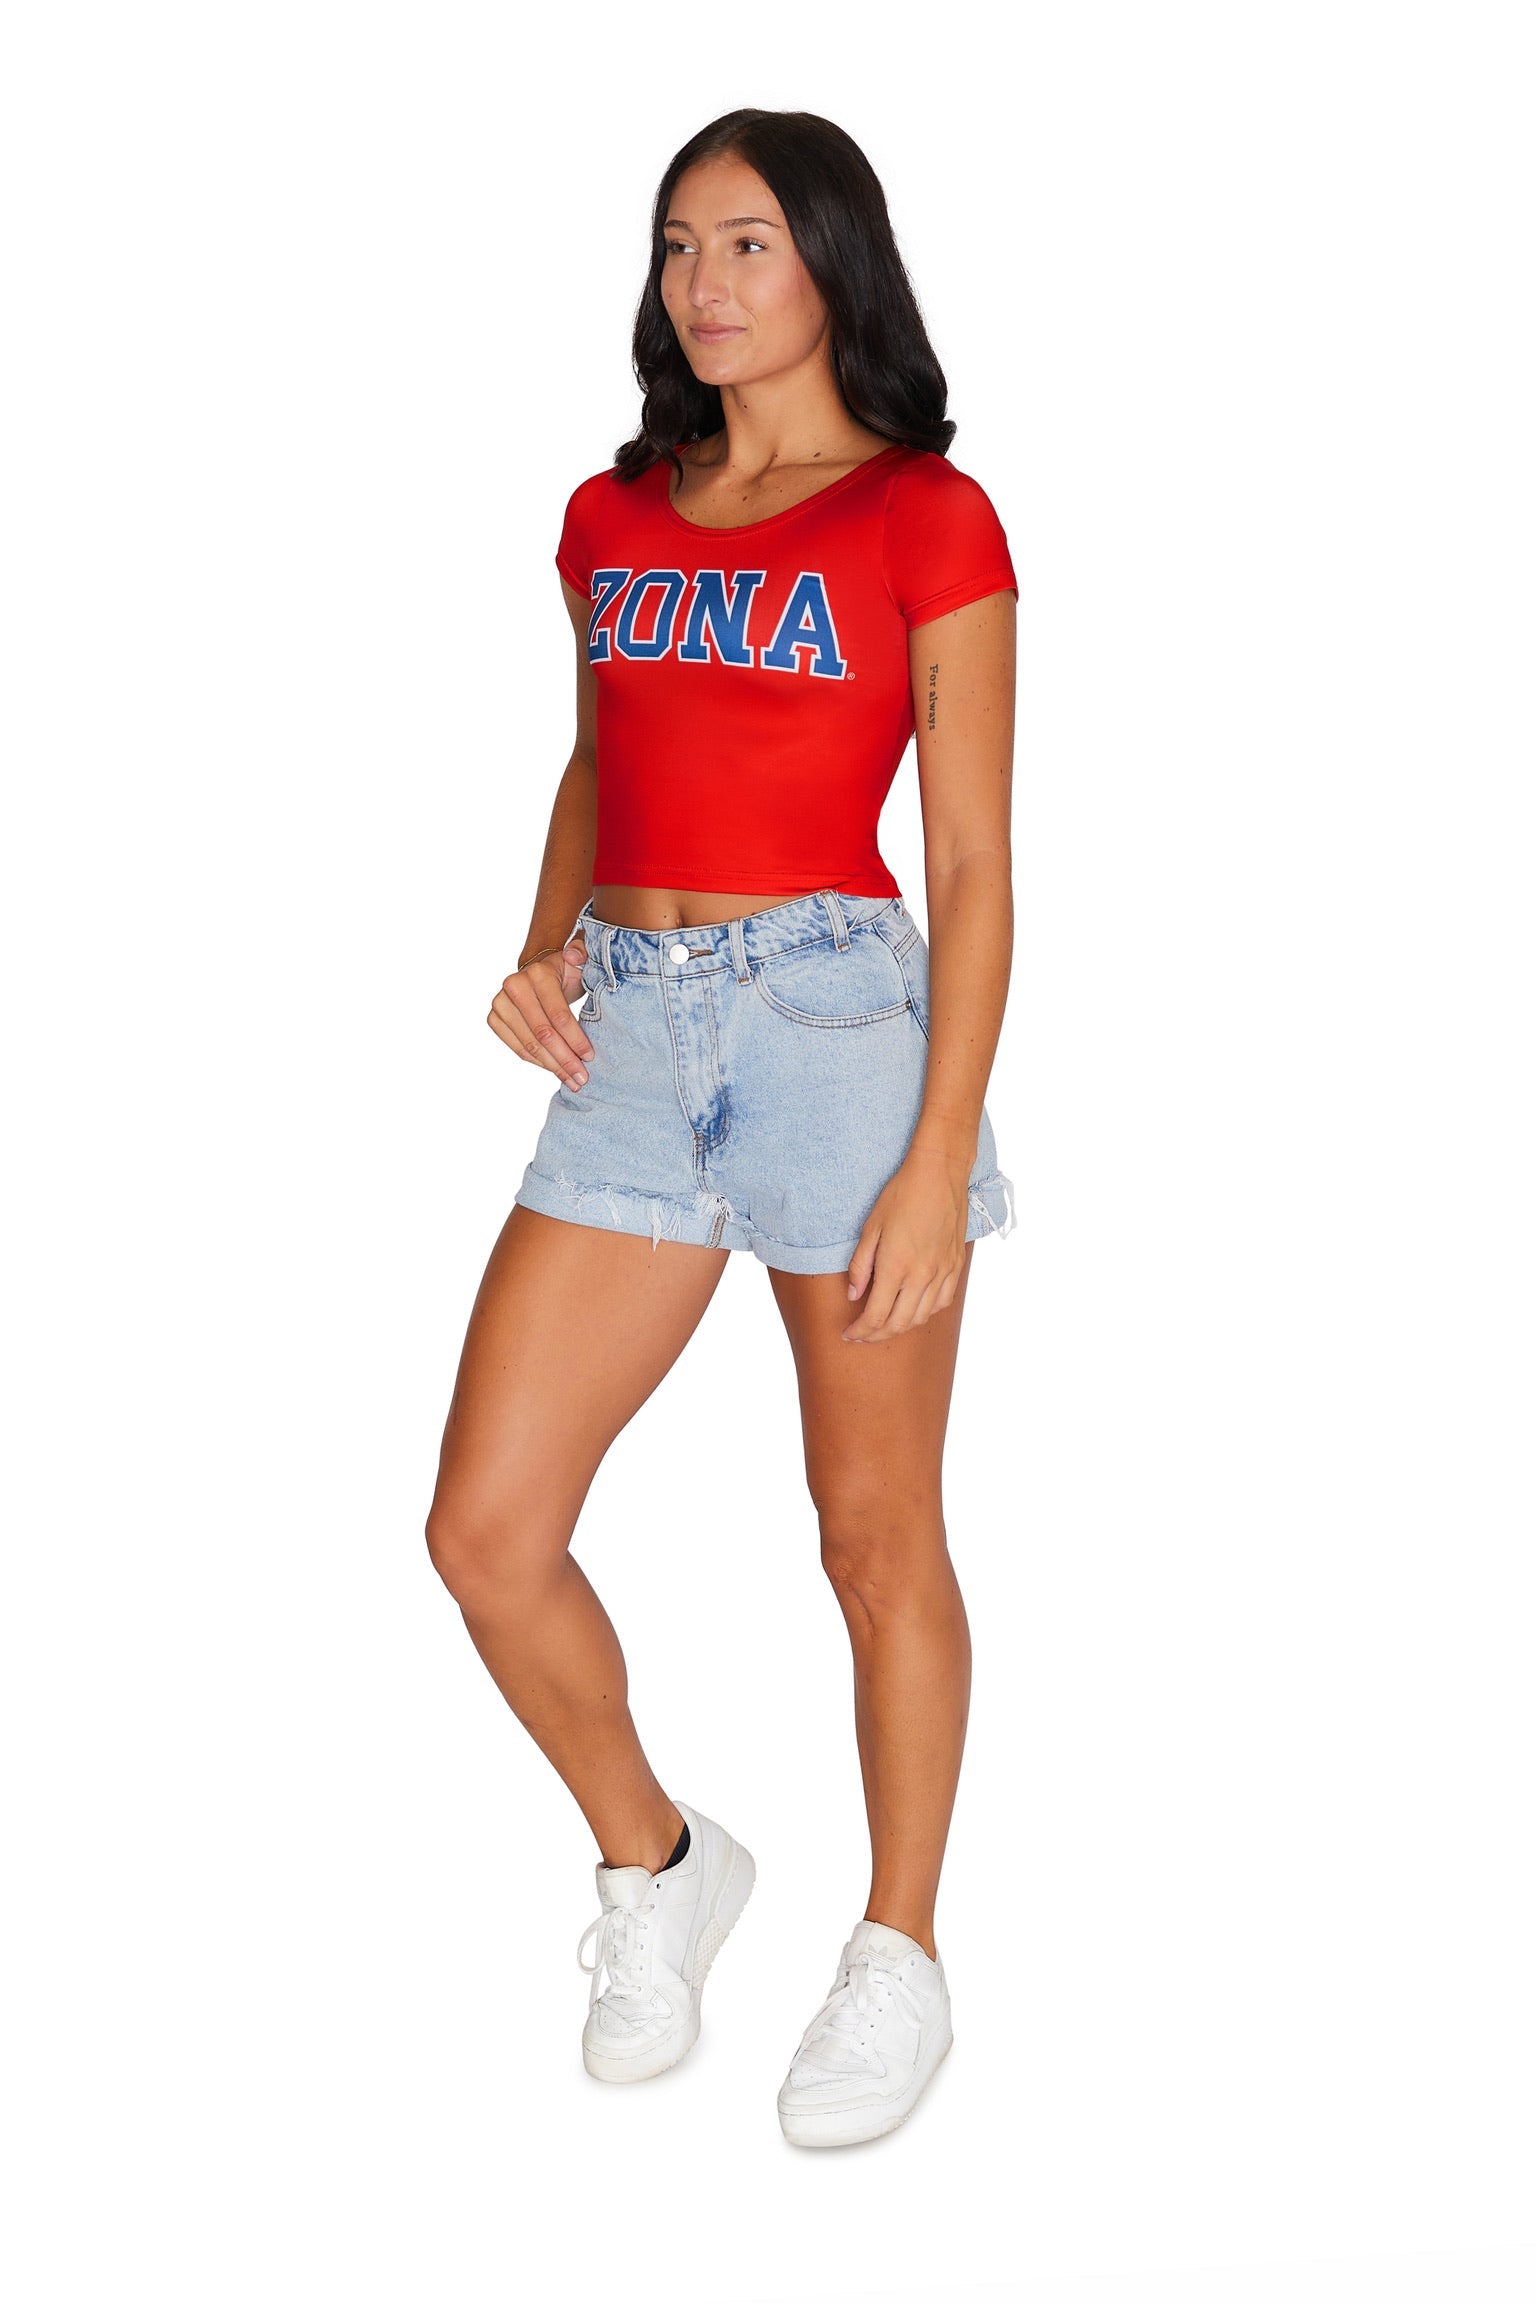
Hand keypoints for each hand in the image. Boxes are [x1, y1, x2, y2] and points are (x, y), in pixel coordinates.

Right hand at [487, 934, 593, 1088]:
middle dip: (565, 1059)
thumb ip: (583, 954)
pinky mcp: (494, 1018)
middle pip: (543, 1033)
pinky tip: (555, 1071)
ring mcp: (500, 1003)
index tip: (590, 1057)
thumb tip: (573, 955)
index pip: (558, 1015)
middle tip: (582, 1078)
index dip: (575, 1039)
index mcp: (537, 973)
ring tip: (572, 1080)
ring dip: (553, 1067)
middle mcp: (514, 986)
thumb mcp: (580, 962)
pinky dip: (538, 1063)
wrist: (539, 975)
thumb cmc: (565, 974)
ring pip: (529, 1045)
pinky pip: (517, 1048)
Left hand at [842, 1145, 969, 1341]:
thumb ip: (860, 1265)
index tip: (849, 1334)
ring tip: (884, 1325)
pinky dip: (926, 1313)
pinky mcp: (956, 1266)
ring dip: (900, 1327)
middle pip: (898, 1323)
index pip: (875, 1316)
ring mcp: (942, 1272)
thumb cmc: (901, 1195)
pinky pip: (942, 1302)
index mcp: (896, 1266)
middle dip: (876, 1335)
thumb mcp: (870, 1227)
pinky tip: (914, 1309)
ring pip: (922, 1317)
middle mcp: (922, 1275)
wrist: (939, 1174)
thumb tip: (854, 1295)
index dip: (860, 1331)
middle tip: (862, 1335)